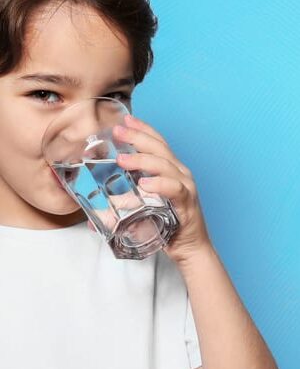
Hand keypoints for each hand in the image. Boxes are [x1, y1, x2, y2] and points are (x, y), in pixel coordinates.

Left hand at [88, 113, 211, 264]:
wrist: (190, 249)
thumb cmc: (168, 227)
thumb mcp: (143, 212)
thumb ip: (123, 207)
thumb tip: (94, 216)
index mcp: (171, 171)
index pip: (157, 143)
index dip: (142, 129)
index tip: (125, 119)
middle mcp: (180, 174)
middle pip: (159, 148)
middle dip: (137, 137)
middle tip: (118, 132)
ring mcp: (185, 187)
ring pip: (165, 166)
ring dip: (143, 160)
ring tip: (123, 160)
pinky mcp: (187, 204)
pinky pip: (174, 189)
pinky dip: (159, 184)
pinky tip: (145, 184)